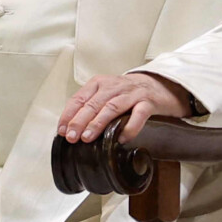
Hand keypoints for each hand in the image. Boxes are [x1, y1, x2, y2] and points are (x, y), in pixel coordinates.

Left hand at [58, 71, 194, 142]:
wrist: (160, 84)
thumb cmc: (128, 93)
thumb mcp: (106, 94)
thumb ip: (91, 106)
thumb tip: (71, 128)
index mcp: (100, 83)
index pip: (79, 98)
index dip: (69, 115)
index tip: (62, 130)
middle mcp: (114, 86)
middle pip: (93, 103)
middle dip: (80, 121)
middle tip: (71, 137)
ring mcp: (132, 94)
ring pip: (111, 107)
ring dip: (98, 123)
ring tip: (88, 137)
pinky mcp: (148, 102)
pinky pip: (138, 115)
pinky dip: (129, 127)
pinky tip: (122, 138)